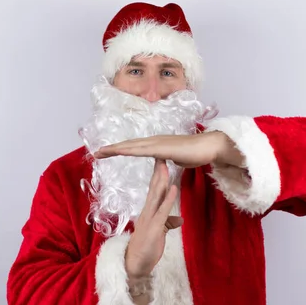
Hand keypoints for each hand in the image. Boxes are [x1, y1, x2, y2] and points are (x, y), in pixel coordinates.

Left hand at [94, 131, 243, 167]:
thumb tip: (166, 162)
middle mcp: (154, 141)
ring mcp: (157, 143)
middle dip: (112, 149)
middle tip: (96, 153)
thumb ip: (169, 160)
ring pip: (132, 146)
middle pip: (128, 145)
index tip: (107, 154)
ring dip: (115, 149)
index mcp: (156, 145)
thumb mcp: (177, 159)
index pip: (134, 148)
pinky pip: (142, 150)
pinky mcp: (162, 148)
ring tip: (100, 152)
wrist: (209, 147)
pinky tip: (120, 151)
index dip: (120, 150)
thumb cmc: (196, 153)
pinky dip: (129, 150)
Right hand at [124, 159, 182, 279]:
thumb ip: (168, 224)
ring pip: (156, 196)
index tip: (161, 162)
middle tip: (161, 154)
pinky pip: (162, 211)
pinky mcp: (154, 228)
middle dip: (158, 172)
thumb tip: (179, 220)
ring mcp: (149, 219)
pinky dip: (168, 199)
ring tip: (166, 165)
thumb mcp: (160, 234)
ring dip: (161, 180)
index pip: (153, 190)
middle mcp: (147, 212)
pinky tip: (173, 188)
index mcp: (148, 212)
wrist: (135, 265)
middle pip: (153, 188)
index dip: (157, 176)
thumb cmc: (147, 250)